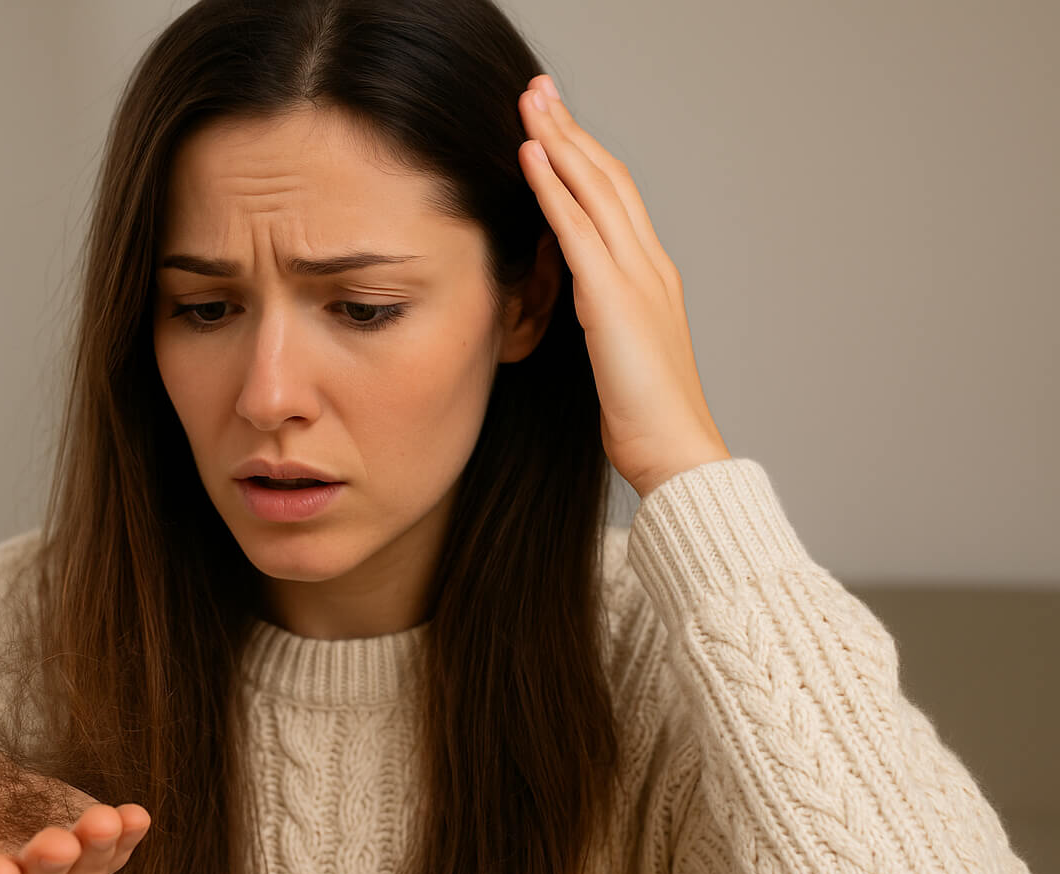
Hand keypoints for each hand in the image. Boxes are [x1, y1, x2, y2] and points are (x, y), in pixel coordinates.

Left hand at [516, 75, 731, 499]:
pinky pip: (577, 229)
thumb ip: (600, 317)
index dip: (585, 156)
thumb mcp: (617, 354)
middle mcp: (649, 264)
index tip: (555, 124)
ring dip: (559, 139)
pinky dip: (553, 187)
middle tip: (540, 88)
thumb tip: (572, 301)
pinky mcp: (614, 297)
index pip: (616, 198)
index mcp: (652, 277)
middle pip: (608, 176)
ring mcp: (636, 276)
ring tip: (530, 101)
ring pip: (594, 188)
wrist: (676, 451)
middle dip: (571, 128)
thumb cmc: (646, 418)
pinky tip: (530, 155)